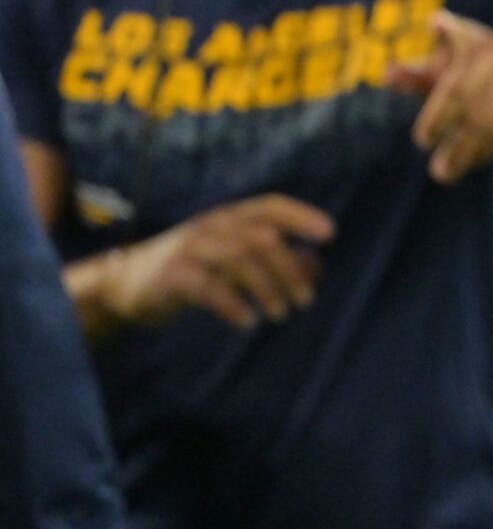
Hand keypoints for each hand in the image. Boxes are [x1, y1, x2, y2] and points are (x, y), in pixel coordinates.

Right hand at [105, 193, 333, 330]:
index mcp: (229, 217)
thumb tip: (316, 265)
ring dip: (267, 289)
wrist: (126, 284)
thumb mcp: (233, 260)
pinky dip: (232, 304)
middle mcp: (211, 226)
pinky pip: (207, 287)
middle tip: (305, 302)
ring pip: (239, 259)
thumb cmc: (193, 270)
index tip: (330, 234)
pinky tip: (247, 322)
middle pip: (262, 238)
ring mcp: (190, 248)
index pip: (270, 206)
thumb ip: (274, 259)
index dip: (301, 216)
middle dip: (289, 269)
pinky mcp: (171, 276)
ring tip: (282, 314)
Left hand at [387, 10, 492, 183]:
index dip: (452, 31)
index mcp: (479, 41)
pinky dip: (484, 151)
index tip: (436, 23)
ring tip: (440, 172)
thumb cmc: (483, 86)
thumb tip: (388, 75)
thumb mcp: (452, 78)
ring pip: (483, 117)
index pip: (462, 35)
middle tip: (421, 141)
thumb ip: (419, 76)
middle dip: (438, 118)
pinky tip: (471, 162)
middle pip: (461, 88)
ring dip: (460, 148)